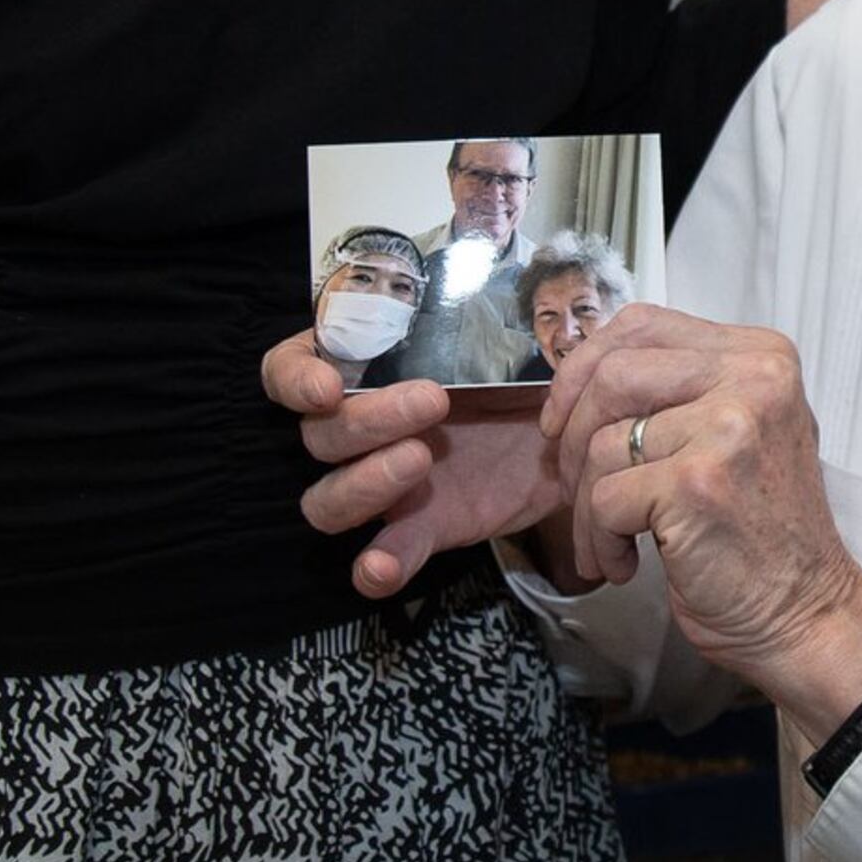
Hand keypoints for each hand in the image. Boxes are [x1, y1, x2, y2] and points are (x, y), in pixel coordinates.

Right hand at [265, 329, 567, 597]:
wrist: (574, 429)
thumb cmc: (527, 364)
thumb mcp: (511, 329)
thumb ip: (487, 313)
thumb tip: (498, 293)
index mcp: (366, 367)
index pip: (287, 370)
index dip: (294, 379)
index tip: (327, 386)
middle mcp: (359, 427)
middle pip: (317, 436)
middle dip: (364, 420)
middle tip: (433, 401)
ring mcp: (384, 484)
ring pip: (327, 500)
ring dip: (362, 484)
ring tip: (420, 460)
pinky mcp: (421, 529)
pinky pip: (383, 557)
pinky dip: (376, 567)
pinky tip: (381, 568)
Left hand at [539, 306, 861, 740]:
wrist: (807, 616)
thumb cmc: (761, 533)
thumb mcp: (741, 431)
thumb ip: (683, 389)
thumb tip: (582, 374)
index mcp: (761, 355)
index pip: (643, 324)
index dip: (585, 367)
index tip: (563, 418)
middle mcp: (753, 379)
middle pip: (612, 374)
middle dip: (572, 436)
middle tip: (575, 486)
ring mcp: (727, 428)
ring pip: (600, 442)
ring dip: (583, 503)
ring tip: (608, 541)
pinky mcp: (696, 484)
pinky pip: (602, 498)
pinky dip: (598, 540)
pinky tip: (625, 564)